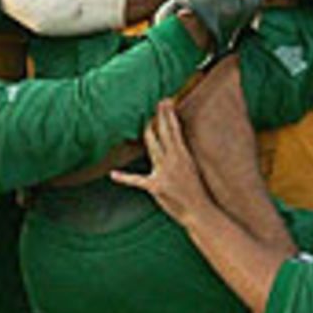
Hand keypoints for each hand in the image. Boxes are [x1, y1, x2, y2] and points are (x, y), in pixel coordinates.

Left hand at [112, 100, 213, 226]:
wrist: (199, 211)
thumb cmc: (195, 192)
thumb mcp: (191, 169)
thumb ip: (180, 156)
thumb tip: (174, 144)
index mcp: (184, 156)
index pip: (175, 130)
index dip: (169, 115)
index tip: (167, 101)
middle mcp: (174, 160)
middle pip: (164, 133)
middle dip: (160, 117)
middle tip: (159, 102)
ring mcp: (164, 172)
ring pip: (153, 147)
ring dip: (149, 133)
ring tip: (146, 122)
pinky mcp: (156, 186)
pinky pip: (137, 180)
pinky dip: (125, 178)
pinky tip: (113, 174)